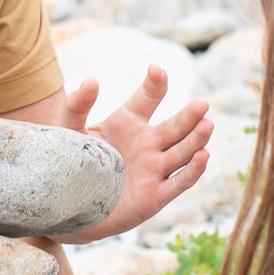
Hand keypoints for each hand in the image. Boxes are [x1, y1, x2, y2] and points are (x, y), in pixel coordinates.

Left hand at [62, 66, 212, 239]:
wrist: (66, 203)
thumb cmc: (69, 162)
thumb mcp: (69, 130)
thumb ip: (77, 106)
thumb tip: (91, 80)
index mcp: (129, 122)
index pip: (148, 98)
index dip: (155, 84)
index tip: (156, 71)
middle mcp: (148, 143)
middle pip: (174, 126)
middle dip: (189, 116)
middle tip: (202, 104)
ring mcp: (154, 169)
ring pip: (182, 152)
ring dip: (196, 140)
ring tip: (207, 125)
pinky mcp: (155, 196)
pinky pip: (179, 182)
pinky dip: (193, 170)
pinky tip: (203, 156)